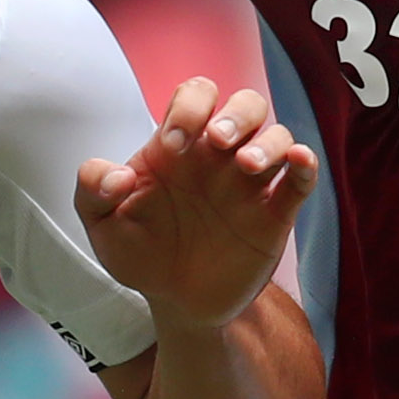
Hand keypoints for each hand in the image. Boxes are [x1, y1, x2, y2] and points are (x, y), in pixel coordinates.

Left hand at [79, 77, 315, 331]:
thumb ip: (93, 192)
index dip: (189, 108)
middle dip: (236, 114)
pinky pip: (300, 181)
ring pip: (278, 136)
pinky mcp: (274, 215)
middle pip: (246, 104)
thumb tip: (116, 176)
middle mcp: (220, 156)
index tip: (171, 145)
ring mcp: (251, 184)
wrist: (173, 302)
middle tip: (217, 141)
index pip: (195, 97)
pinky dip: (305, 166)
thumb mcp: (102, 226)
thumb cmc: (139, 253)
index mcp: (180, 145)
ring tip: (248, 167)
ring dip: (269, 143)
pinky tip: (298, 162)